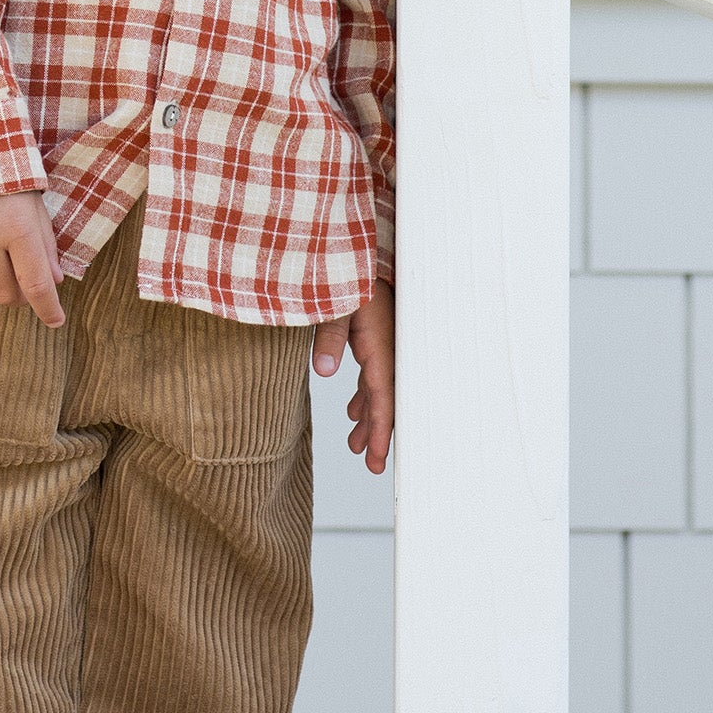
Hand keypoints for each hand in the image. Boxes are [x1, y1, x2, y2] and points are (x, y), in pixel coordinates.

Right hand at [0, 190, 65, 327]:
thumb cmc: (5, 172)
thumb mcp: (34, 203)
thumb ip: (44, 244)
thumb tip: (53, 283)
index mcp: (18, 228)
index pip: (36, 284)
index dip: (48, 308)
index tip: (56, 321)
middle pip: (6, 292)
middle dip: (19, 295)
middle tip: (24, 285)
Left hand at [312, 282, 392, 473]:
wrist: (354, 247)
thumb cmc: (345, 270)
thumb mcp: (335, 302)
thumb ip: (329, 336)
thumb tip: (325, 372)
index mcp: (381, 345)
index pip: (383, 398)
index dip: (382, 433)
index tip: (379, 461)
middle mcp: (386, 347)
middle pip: (385, 398)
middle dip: (378, 432)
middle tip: (371, 465)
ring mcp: (381, 341)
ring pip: (378, 387)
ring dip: (367, 414)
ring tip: (355, 443)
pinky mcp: (372, 335)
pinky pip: (372, 372)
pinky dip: (363, 393)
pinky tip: (352, 409)